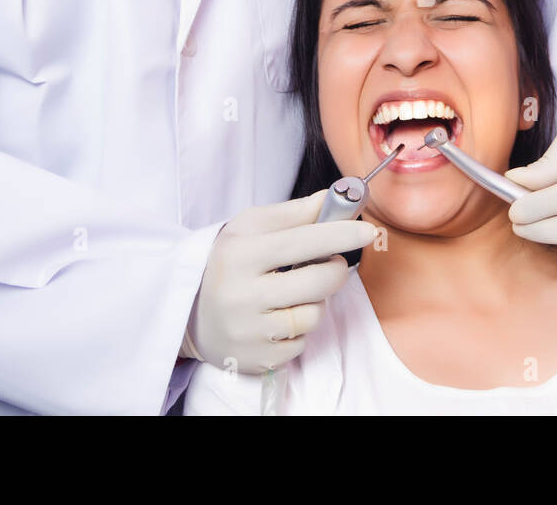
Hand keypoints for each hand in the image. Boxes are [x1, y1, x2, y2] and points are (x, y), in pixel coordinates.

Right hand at [182, 191, 377, 372]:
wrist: (188, 313)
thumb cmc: (228, 262)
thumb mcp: (249, 228)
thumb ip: (295, 214)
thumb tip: (338, 198)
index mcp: (240, 254)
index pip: (302, 242)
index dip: (340, 234)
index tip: (368, 230)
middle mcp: (243, 295)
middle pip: (318, 283)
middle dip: (335, 270)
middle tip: (329, 264)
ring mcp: (249, 332)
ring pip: (314, 315)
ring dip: (315, 302)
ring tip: (293, 293)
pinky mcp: (256, 360)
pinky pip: (301, 344)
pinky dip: (298, 330)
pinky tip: (278, 318)